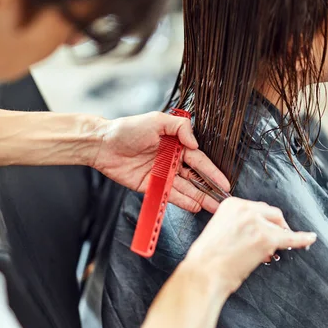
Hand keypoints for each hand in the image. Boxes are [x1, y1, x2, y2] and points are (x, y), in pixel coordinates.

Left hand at [92, 112, 229, 212]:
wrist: (103, 143)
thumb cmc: (128, 129)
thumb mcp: (157, 120)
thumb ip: (180, 128)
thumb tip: (195, 144)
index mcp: (176, 145)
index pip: (199, 161)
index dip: (212, 172)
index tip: (224, 183)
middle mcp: (171, 161)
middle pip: (195, 178)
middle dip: (209, 189)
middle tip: (222, 200)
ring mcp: (162, 175)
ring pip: (185, 189)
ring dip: (199, 198)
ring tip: (212, 207)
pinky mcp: (150, 187)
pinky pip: (168, 195)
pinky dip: (181, 201)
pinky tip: (193, 206)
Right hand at [185, 197, 316, 297]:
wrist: (204, 273)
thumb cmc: (207, 259)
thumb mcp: (218, 231)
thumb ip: (236, 225)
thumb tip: (255, 233)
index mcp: (231, 204)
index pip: (257, 208)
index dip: (263, 221)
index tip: (266, 228)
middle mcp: (245, 209)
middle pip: (271, 213)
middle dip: (276, 225)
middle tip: (278, 238)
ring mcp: (257, 223)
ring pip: (279, 226)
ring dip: (281, 237)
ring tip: (278, 250)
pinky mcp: (267, 239)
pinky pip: (291, 238)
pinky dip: (303, 238)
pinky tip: (311, 238)